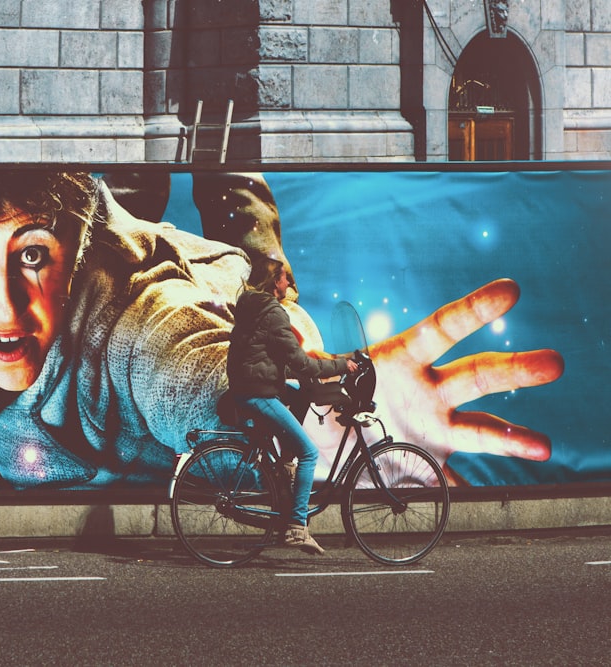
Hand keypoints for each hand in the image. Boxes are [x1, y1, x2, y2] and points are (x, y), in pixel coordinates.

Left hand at [301, 279, 563, 483]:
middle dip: (515, 370)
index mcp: (399, 359)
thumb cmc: (313, 394)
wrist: (311, 437)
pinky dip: (465, 495)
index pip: (442, 328)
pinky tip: (488, 503)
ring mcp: (430, 428)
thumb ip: (301, 354)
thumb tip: (289, 329)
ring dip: (512, 437)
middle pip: (476, 375)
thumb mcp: (303, 372)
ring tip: (542, 446)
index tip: (509, 291)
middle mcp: (425, 390)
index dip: (473, 310)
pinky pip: (451, 483)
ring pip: (479, 429)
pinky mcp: (424, 463)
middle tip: (554, 363)